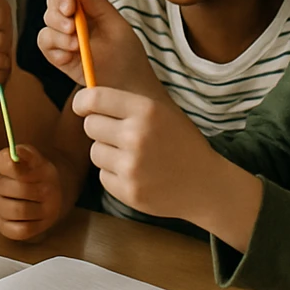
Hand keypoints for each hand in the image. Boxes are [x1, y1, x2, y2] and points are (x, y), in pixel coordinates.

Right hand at [0, 144, 63, 240]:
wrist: (44, 190)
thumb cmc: (39, 172)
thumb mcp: (37, 159)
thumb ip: (28, 154)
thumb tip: (18, 152)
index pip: (6, 164)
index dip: (24, 168)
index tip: (38, 169)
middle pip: (16, 189)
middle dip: (38, 189)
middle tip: (50, 187)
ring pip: (19, 210)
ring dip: (40, 206)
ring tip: (47, 201)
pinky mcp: (4, 227)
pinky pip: (22, 230)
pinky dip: (36, 223)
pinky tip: (40, 214)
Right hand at [39, 0, 152, 93]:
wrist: (127, 86)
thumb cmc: (126, 53)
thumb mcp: (116, 25)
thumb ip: (97, 3)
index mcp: (83, 2)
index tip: (70, 5)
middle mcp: (69, 15)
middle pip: (50, 2)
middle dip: (60, 15)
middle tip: (74, 29)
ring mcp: (61, 34)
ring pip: (47, 24)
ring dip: (60, 34)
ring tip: (78, 46)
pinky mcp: (56, 53)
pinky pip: (45, 44)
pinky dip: (57, 49)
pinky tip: (71, 56)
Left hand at [72, 86, 216, 220]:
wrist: (206, 184)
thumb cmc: (180, 142)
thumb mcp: (160, 112)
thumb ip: (126, 104)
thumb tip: (86, 97)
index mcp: (146, 110)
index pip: (95, 99)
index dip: (83, 102)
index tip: (83, 107)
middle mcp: (137, 136)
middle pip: (90, 126)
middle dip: (99, 129)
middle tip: (118, 134)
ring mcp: (132, 166)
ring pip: (95, 152)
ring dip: (107, 153)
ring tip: (133, 156)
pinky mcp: (129, 191)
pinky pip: (103, 176)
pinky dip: (115, 176)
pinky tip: (137, 174)